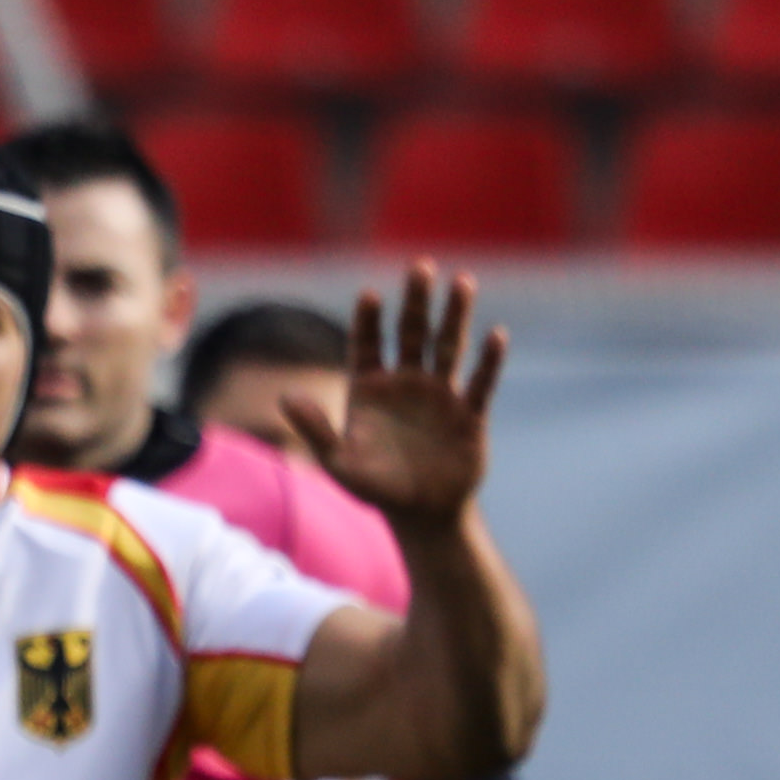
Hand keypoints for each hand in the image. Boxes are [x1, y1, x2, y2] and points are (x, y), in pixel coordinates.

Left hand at [283, 266, 505, 526]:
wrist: (421, 512)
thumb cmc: (376, 488)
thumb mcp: (338, 462)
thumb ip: (315, 428)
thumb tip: (284, 396)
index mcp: (370, 389)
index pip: (366, 344)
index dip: (367, 321)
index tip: (369, 295)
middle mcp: (406, 383)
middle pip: (410, 333)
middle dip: (415, 301)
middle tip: (420, 266)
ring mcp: (440, 394)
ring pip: (448, 346)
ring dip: (455, 315)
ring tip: (462, 281)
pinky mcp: (469, 412)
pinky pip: (479, 382)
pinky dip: (488, 361)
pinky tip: (495, 335)